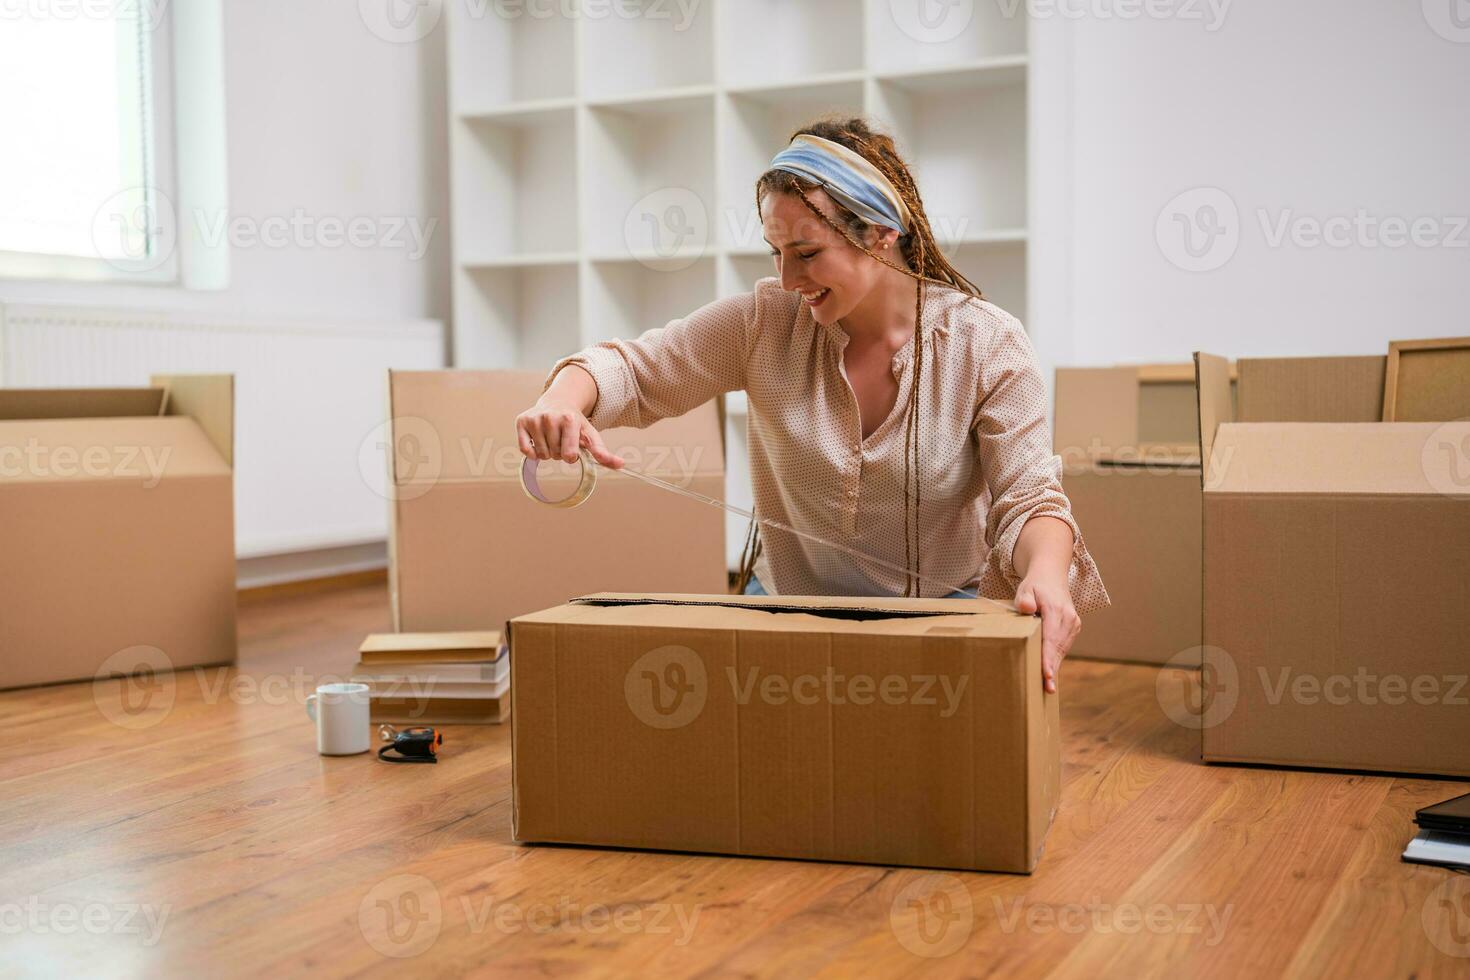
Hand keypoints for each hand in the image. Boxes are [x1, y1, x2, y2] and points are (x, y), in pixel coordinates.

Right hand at [514, 403, 623, 468]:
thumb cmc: (576, 424)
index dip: (571, 456)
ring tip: (551, 438)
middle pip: (555, 455)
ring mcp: (535, 419)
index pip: (569, 455)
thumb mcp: (591, 435)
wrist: (557, 402)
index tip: (573, 447)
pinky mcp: (522, 421)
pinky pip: (525, 450)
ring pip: (541, 454)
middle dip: (559, 452)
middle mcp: (550, 417)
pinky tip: (538, 440)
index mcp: (570, 420)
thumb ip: (604, 453)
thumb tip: (622, 464)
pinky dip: (531, 453)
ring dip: (547, 452)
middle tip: (561, 439)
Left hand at [1014, 573, 1079, 693]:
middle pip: (1058, 648)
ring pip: (1062, 649)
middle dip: (1052, 669)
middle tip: (1047, 689)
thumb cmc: (1036, 585)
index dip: (1048, 658)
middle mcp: (1068, 619)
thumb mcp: (1026, 588)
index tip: (1047, 674)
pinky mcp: (1072, 628)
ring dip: (1054, 666)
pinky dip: (1056, 658)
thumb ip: (1025, 599)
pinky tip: (1049, 672)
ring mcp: (1073, 624)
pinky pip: (1063, 646)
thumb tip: (1026, 608)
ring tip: (1047, 686)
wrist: (1052, 577)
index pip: (1051, 639)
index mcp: (1057, 610)